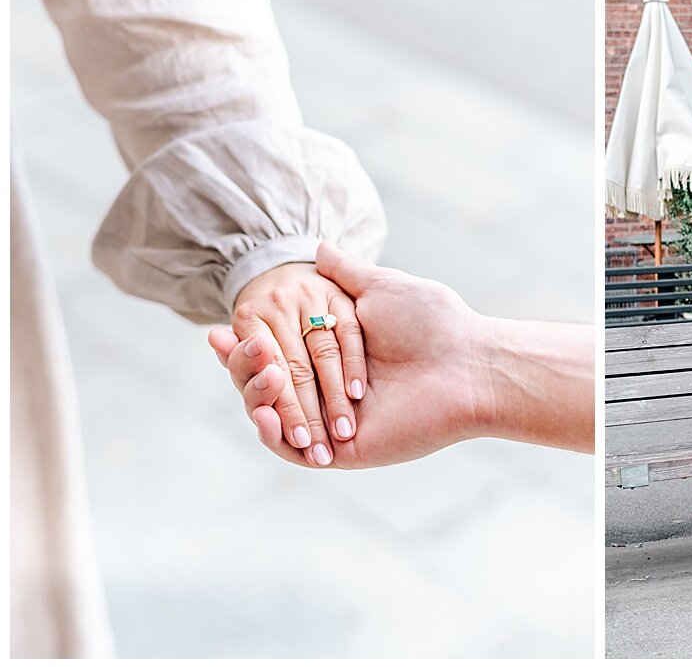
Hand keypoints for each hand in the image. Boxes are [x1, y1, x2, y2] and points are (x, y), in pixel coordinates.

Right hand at [213, 243, 493, 467]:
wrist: (467, 362)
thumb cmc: (432, 322)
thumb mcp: (381, 288)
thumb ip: (346, 274)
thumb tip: (318, 246)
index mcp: (333, 357)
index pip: (273, 355)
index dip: (242, 346)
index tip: (216, 330)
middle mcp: (329, 391)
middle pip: (265, 387)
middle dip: (240, 366)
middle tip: (230, 342)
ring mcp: (333, 423)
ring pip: (273, 418)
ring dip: (253, 394)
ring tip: (257, 368)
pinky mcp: (344, 451)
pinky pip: (293, 450)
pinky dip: (272, 433)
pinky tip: (262, 410)